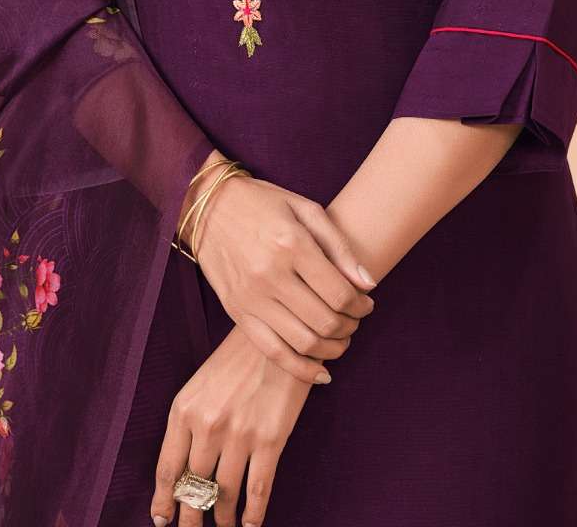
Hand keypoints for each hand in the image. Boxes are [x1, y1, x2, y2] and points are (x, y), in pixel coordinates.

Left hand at [149, 323, 314, 526]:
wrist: (278, 332)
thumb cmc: (237, 358)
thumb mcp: (202, 384)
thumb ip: (190, 422)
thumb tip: (184, 470)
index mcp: (184, 409)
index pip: (167, 469)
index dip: (164, 501)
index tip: (162, 520)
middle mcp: (207, 425)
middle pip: (194, 488)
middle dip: (192, 517)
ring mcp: (239, 435)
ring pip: (224, 495)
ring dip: (223, 519)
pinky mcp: (270, 440)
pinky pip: (257, 490)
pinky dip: (253, 514)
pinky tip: (250, 524)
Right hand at [180, 159, 375, 384]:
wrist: (208, 207)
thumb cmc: (262, 203)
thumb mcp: (305, 209)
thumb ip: (339, 246)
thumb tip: (368, 284)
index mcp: (292, 244)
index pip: (339, 293)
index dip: (361, 305)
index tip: (367, 303)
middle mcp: (270, 274)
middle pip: (324, 321)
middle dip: (350, 327)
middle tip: (355, 320)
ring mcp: (251, 297)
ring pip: (303, 342)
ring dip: (332, 349)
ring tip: (340, 340)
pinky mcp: (237, 312)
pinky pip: (272, 352)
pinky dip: (301, 369)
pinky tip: (321, 372)